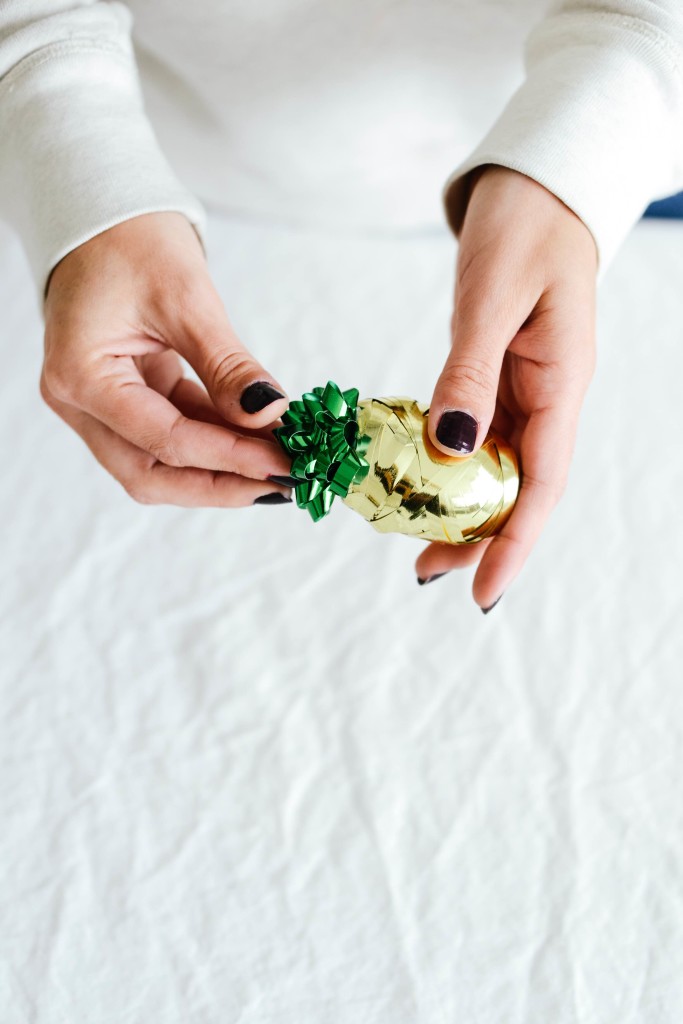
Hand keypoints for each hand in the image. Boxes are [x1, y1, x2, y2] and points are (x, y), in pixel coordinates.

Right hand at [41, 212, 294, 506]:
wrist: (103, 212)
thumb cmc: (132, 240)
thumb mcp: (187, 299)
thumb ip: (227, 365)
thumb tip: (271, 415)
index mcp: (82, 375)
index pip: (164, 440)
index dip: (229, 458)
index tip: (284, 463)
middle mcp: (79, 402)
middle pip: (150, 473)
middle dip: (220, 483)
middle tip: (282, 481)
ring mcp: (97, 404)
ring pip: (158, 464)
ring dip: (219, 468)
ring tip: (277, 463)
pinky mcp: (121, 398)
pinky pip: (168, 436)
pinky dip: (213, 440)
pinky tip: (257, 440)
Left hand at [417, 166, 597, 609]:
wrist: (535, 192)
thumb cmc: (523, 230)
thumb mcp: (491, 300)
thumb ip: (469, 374)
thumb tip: (449, 449)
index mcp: (561, 385)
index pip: (541, 484)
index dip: (513, 542)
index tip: (481, 590)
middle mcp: (548, 400)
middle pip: (518, 490)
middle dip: (478, 538)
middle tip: (425, 570)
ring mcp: (525, 392)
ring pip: (496, 470)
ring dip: (459, 509)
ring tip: (413, 542)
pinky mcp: (499, 380)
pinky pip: (477, 438)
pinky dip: (447, 467)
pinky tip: (417, 483)